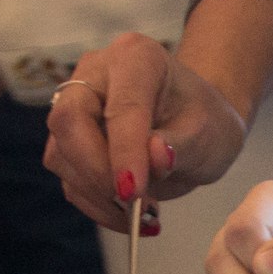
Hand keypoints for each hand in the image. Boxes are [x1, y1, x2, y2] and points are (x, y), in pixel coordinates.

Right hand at [43, 31, 248, 229]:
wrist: (196, 123)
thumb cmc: (206, 121)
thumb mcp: (211, 134)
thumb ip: (183, 145)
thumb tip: (155, 156)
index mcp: (137, 58)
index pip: (121, 106)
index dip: (123, 151)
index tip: (134, 192)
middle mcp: (96, 74)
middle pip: (69, 120)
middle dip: (96, 172)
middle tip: (132, 205)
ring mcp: (76, 105)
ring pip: (61, 153)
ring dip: (95, 194)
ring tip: (139, 215)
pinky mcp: (69, 140)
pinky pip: (67, 175)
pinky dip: (93, 202)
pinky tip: (126, 215)